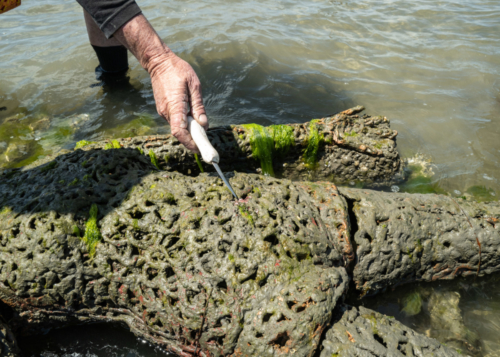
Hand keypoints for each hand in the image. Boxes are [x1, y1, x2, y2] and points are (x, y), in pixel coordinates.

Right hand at [113, 14, 207, 152]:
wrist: (159, 63)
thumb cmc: (178, 70)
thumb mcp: (195, 85)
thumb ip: (199, 106)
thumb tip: (204, 124)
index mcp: (175, 106)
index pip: (180, 131)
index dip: (189, 143)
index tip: (200, 149)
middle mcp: (166, 112)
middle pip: (180, 133)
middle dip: (192, 140)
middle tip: (206, 143)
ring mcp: (163, 111)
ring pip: (178, 128)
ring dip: (189, 131)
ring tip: (202, 130)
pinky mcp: (164, 109)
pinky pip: (175, 121)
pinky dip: (185, 124)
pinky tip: (193, 120)